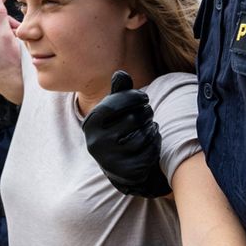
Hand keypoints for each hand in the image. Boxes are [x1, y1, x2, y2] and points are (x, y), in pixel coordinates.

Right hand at [82, 70, 171, 197]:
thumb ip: (119, 92)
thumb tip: (121, 74)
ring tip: (150, 126)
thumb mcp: (114, 110)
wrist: (119, 165)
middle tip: (148, 113)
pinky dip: (156, 142)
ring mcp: (110, 159)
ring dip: (152, 127)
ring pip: (143, 134)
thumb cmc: (118, 129)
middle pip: (132, 119)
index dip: (133, 97)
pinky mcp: (127, 171)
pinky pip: (150, 150)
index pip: (113, 104)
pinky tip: (152, 140)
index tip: (144, 97)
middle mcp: (95, 143)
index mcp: (90, 124)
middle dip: (146, 113)